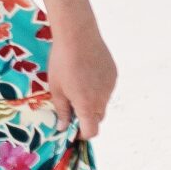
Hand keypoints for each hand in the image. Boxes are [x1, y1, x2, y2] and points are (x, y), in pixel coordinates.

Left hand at [46, 19, 116, 139]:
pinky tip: (86, 73)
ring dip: (92, 101)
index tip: (73, 130)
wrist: (78, 35)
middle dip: (86, 117)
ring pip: (103, 102)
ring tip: (77, 83)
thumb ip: (62, 111)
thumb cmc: (61, 62)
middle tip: (72, 106)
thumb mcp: (56, 89)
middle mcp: (102, 98)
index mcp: (87, 105)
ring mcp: (110, 86)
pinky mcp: (114, 74)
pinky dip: (98, 88)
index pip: (92, 131)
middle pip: (97, 117)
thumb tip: (63, 127)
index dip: (82, 134)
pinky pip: (107, 88)